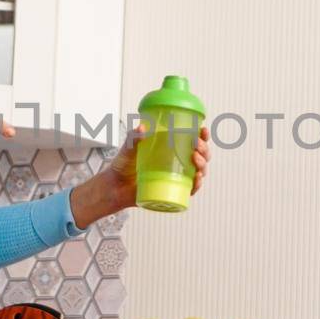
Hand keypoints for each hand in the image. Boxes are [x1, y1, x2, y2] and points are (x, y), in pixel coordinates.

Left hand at [69, 121, 211, 227]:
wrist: (115, 186)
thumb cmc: (124, 165)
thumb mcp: (128, 147)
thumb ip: (134, 136)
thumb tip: (141, 127)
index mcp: (171, 150)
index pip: (193, 141)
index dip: (202, 136)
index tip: (203, 130)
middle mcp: (177, 163)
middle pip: (201, 156)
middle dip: (204, 150)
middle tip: (197, 146)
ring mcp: (177, 178)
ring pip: (199, 171)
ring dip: (202, 165)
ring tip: (195, 159)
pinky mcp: (173, 191)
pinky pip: (190, 189)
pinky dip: (197, 184)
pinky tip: (196, 178)